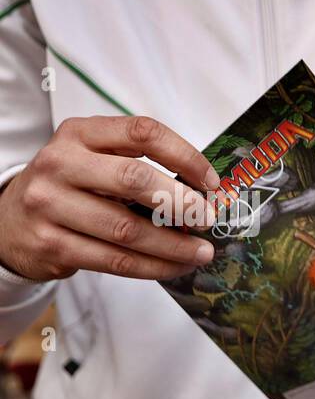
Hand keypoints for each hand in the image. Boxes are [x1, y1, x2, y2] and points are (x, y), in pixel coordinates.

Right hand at [0, 116, 217, 281]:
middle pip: (134, 179)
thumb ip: (138, 165)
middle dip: (182, 203)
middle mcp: (60, 163)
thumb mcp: (93, 159)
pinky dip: (154, 266)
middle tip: (208, 219)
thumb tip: (203, 194)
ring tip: (201, 252)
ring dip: (174, 245)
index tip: (211, 182)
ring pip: (127, 229)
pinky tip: (176, 266)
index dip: (185, 156)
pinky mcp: (52, 244)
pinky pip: (116, 261)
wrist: (10, 221)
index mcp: (79, 133)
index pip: (142, 132)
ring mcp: (51, 205)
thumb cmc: (70, 188)